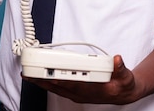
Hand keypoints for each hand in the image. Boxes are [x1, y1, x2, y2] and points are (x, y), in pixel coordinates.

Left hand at [22, 55, 141, 104]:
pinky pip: (57, 88)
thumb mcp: (126, 76)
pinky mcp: (74, 92)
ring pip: (56, 88)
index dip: (61, 80)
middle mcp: (82, 93)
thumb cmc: (123, 85)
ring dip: (42, 82)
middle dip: (43, 80)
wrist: (123, 94)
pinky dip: (47, 83)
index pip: (75, 85)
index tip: (49, 74)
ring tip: (27, 76)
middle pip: (60, 86)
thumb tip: (117, 60)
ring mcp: (77, 94)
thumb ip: (121, 68)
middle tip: (29, 74)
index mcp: (93, 90)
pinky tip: (38, 78)